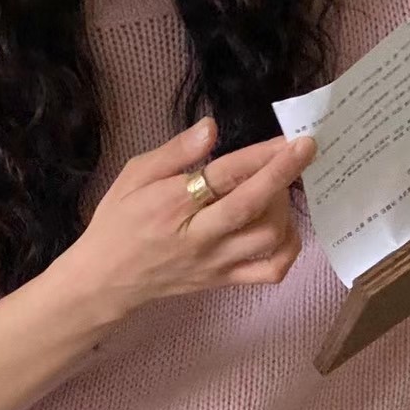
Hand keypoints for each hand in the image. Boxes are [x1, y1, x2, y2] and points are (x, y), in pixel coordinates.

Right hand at [67, 117, 316, 314]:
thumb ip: (174, 152)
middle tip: (304, 150)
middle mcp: (199, 237)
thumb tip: (211, 128)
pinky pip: (270, 272)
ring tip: (277, 189)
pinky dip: (289, 248)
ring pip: (268, 238)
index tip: (293, 138)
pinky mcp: (223, 281)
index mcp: (172, 205)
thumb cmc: (118, 222)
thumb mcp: (134, 175)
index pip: (226, 176)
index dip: (263, 156)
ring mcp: (215, 263)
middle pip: (254, 207)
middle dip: (285, 175)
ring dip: (284, 208)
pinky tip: (283, 227)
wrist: (105, 280)